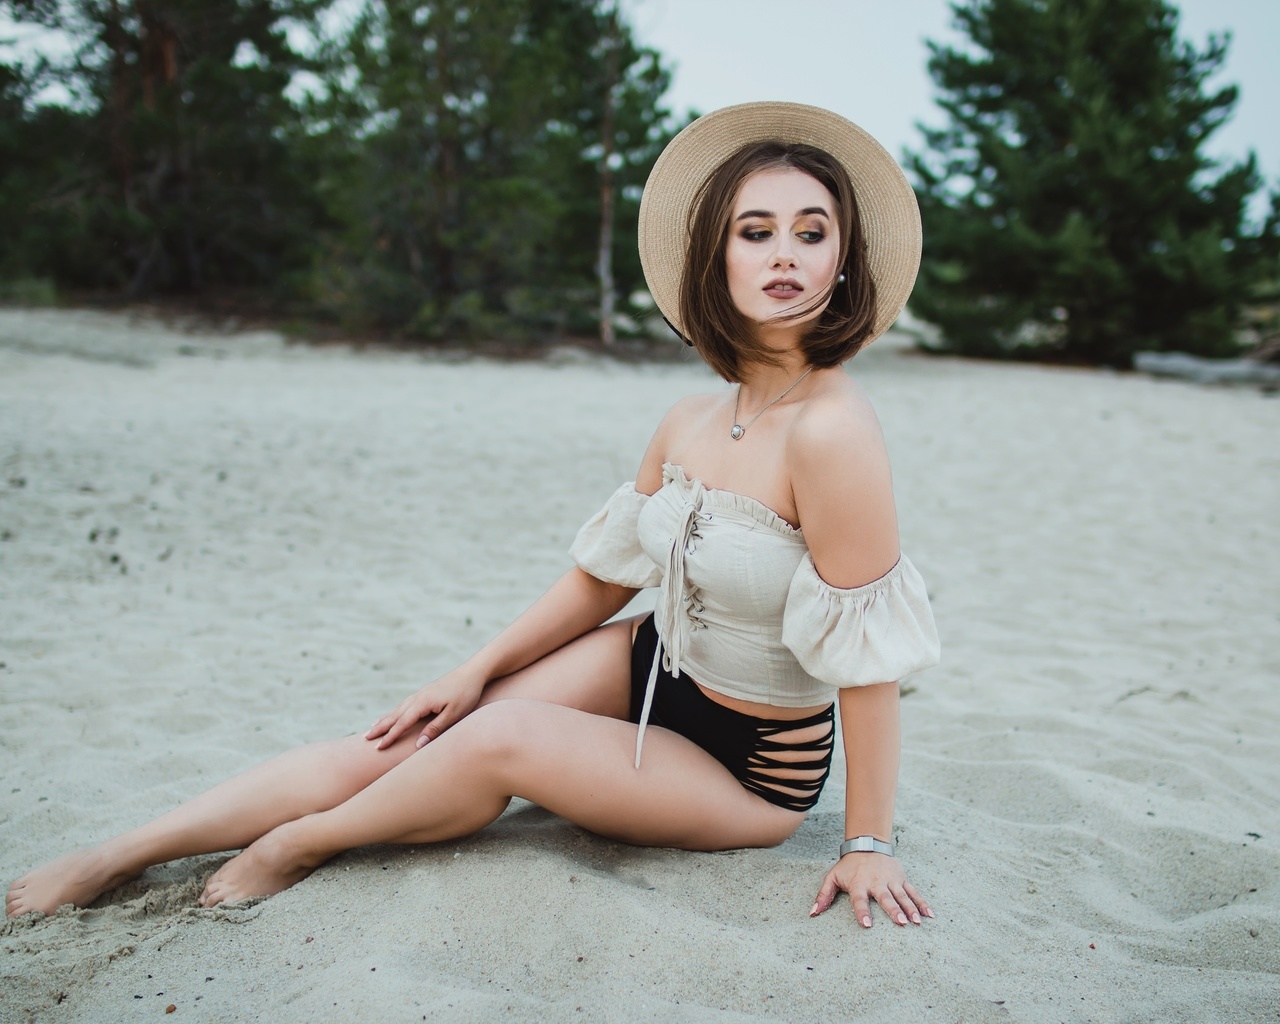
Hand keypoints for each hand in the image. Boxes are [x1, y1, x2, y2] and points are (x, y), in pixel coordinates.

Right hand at [364, 669, 485, 749]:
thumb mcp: (454, 714)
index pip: (402, 723)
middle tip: (365, 739)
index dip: (390, 736)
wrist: (473, 672)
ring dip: (385, 719)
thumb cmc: (466, 694)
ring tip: (373, 728)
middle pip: (395, 715)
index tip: (378, 748)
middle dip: (380, 727)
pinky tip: (394, 715)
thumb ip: (435, 729)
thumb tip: (418, 744)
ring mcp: (421, 693)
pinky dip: (395, 712)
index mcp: (423, 702)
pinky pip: (405, 704)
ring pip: (398, 709)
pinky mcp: (426, 692)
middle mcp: (418, 697)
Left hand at [809, 853, 932, 927]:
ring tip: (917, 921)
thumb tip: (812, 914)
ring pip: (902, 895)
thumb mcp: (832, 877)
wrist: (866, 845)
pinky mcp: (901, 878)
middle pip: (885, 898)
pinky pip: (913, 891)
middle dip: (893, 910)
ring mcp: (891, 880)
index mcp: (859, 883)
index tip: (867, 925)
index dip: (863, 912)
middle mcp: (876, 882)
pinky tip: (929, 915)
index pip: (860, 900)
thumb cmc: (848, 866)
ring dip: (910, 908)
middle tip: (901, 922)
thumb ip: (824, 895)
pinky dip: (922, 902)